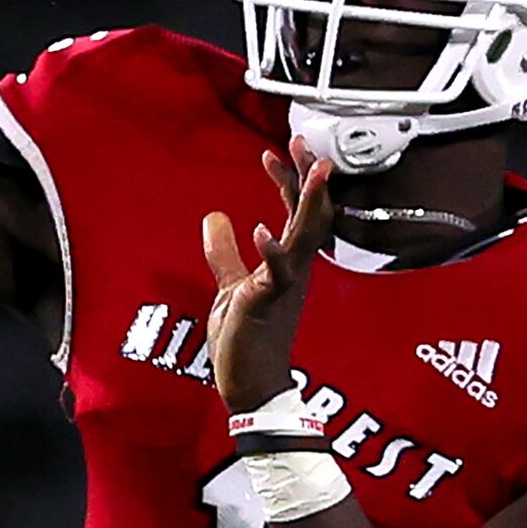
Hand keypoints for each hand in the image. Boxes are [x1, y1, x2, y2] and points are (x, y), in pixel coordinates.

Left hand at [202, 136, 334, 413]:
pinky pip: (277, 275)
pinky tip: (260, 230)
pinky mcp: (268, 305)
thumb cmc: (248, 341)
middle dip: (307, 178)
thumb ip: (225, 253)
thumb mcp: (234, 287)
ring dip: (306, 203)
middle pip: (310, 215)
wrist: (253, 387)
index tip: (279, 149)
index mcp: (289, 264)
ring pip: (305, 237)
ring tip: (310, 171)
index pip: (296, 213)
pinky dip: (271, 252)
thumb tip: (215, 217)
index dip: (290, 180)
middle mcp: (295, 271)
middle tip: (302, 140)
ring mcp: (285, 286)